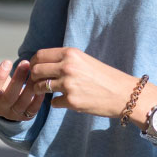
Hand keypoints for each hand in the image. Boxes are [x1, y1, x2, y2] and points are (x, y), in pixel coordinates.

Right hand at [0, 58, 44, 121]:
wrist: (5, 99)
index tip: (7, 61)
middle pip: (9, 97)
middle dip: (18, 79)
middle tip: (25, 63)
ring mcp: (12, 114)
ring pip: (22, 102)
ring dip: (30, 87)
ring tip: (35, 72)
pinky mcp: (25, 116)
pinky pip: (33, 109)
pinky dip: (38, 98)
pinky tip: (41, 84)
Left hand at [28, 47, 156, 128]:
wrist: (123, 93)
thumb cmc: (105, 77)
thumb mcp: (85, 60)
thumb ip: (65, 60)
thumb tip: (43, 64)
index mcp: (71, 54)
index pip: (40, 55)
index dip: (33, 62)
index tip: (34, 68)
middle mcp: (67, 67)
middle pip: (36, 70)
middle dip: (34, 77)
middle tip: (38, 82)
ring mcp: (68, 85)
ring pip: (41, 87)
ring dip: (41, 91)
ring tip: (48, 92)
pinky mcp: (71, 101)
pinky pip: (53, 103)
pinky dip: (57, 103)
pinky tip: (66, 101)